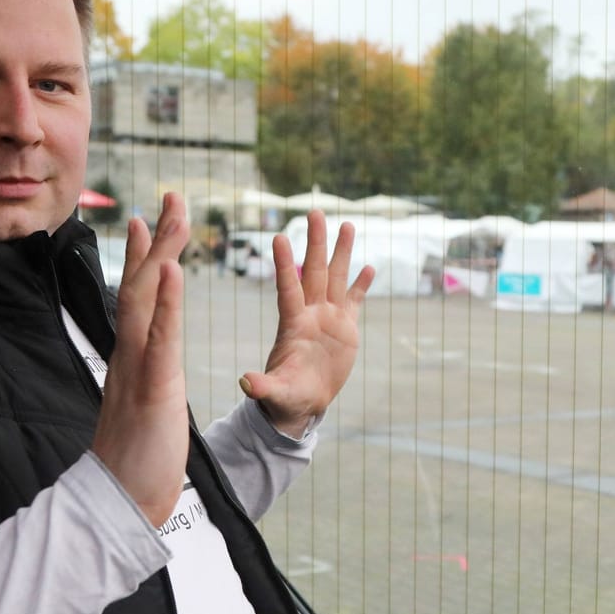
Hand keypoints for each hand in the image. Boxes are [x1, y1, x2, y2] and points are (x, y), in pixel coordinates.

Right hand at [91, 194, 190, 526]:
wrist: (120, 502)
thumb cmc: (134, 462)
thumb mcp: (141, 409)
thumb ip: (140, 382)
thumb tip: (140, 368)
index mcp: (132, 360)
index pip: (137, 298)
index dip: (143, 258)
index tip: (148, 221)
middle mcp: (130, 355)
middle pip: (140, 285)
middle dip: (157, 240)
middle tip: (172, 195)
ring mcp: (138, 369)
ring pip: (146, 301)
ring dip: (161, 255)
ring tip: (173, 215)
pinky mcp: (153, 389)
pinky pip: (159, 339)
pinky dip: (166, 303)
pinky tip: (172, 270)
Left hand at [240, 210, 375, 435]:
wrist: (303, 402)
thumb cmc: (284, 397)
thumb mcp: (274, 393)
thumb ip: (262, 386)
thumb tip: (245, 383)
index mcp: (292, 325)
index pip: (288, 288)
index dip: (285, 265)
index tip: (279, 237)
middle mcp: (310, 314)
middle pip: (314, 271)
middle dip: (315, 242)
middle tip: (315, 211)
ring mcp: (328, 318)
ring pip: (335, 277)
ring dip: (341, 252)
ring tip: (347, 224)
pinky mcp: (345, 328)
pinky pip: (353, 300)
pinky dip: (360, 284)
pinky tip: (369, 266)